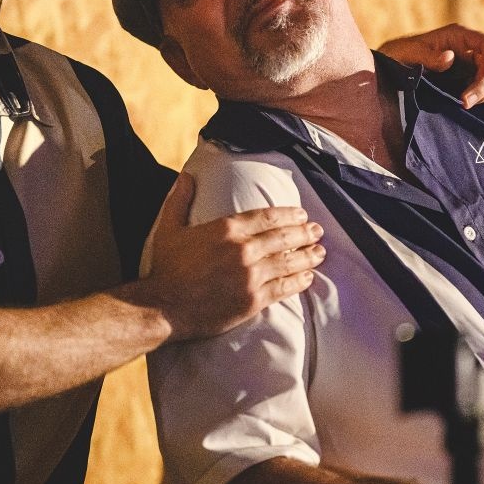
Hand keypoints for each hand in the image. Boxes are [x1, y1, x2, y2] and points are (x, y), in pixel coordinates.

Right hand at [141, 173, 324, 340]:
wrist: (163, 307)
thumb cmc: (165, 269)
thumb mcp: (168, 228)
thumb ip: (180, 199)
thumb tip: (186, 175)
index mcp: (227, 229)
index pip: (267, 216)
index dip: (288, 215)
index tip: (302, 215)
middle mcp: (243, 250)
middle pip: (283, 237)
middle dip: (304, 233)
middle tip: (317, 231)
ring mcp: (251, 276)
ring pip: (288, 262)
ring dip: (308, 256)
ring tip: (320, 252)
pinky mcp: (253, 300)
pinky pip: (283, 288)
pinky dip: (299, 281)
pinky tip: (308, 277)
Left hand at [377, 23, 483, 107]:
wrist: (390, 68)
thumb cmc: (399, 54)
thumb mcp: (409, 53)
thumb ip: (428, 56)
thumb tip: (449, 58)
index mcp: (458, 36)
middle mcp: (468, 50)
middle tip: (465, 102)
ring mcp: (469, 66)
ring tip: (463, 104)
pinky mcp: (466, 81)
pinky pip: (483, 89)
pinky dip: (479, 98)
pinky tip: (462, 104)